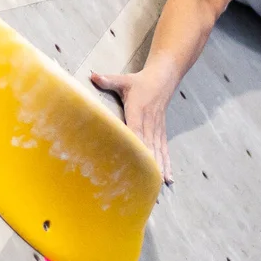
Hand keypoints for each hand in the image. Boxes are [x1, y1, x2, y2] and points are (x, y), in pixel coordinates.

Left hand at [88, 69, 174, 183]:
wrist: (163, 78)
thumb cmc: (140, 81)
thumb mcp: (124, 80)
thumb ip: (108, 80)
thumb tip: (92, 75)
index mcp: (138, 111)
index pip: (136, 130)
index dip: (135, 145)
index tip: (135, 161)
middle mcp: (149, 123)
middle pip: (148, 146)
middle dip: (148, 165)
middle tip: (146, 183)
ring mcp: (157, 129)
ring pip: (158, 152)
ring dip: (159, 169)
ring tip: (159, 186)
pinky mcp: (161, 132)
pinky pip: (164, 150)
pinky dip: (166, 164)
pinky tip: (168, 178)